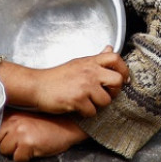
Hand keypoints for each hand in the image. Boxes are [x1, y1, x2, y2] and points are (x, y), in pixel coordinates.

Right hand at [0, 46, 128, 115]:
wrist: (36, 86)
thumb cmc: (56, 77)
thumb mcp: (78, 63)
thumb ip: (96, 59)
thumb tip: (110, 49)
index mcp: (90, 62)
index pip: (116, 58)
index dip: (123, 69)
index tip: (123, 79)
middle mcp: (89, 72)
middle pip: (117, 80)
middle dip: (114, 91)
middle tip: (106, 94)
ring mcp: (84, 86)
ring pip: (106, 100)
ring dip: (98, 105)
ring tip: (87, 102)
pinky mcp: (77, 100)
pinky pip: (92, 112)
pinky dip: (86, 113)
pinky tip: (78, 108)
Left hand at [0, 111, 87, 161]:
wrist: (69, 125)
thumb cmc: (49, 123)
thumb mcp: (28, 118)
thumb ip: (12, 122)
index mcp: (13, 114)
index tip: (2, 138)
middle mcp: (14, 121)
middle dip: (4, 144)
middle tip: (19, 142)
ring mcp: (20, 132)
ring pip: (4, 151)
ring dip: (14, 151)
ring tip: (28, 145)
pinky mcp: (28, 143)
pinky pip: (17, 159)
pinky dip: (25, 158)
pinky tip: (34, 150)